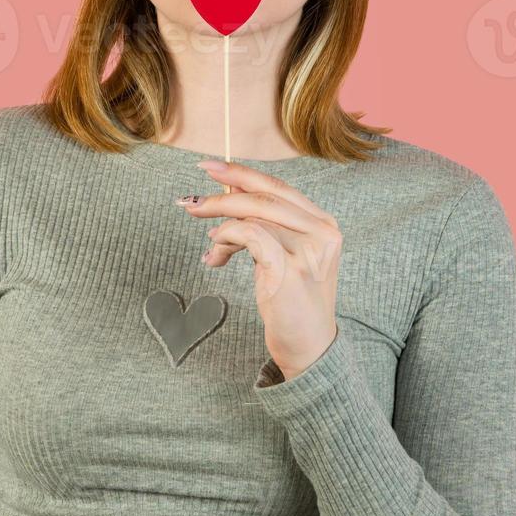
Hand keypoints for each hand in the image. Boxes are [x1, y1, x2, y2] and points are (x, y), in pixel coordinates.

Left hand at [179, 160, 341, 379]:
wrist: (308, 347)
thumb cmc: (292, 303)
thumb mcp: (282, 256)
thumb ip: (264, 225)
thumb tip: (228, 191)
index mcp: (324, 224)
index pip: (279, 187)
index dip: (242, 173)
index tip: (211, 168)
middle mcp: (322, 232)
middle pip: (265, 196)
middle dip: (223, 193)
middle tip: (191, 199)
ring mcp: (308, 251)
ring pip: (254, 215)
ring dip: (221, 227)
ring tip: (211, 247)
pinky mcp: (289, 269)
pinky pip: (249, 235)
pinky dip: (226, 239)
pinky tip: (215, 255)